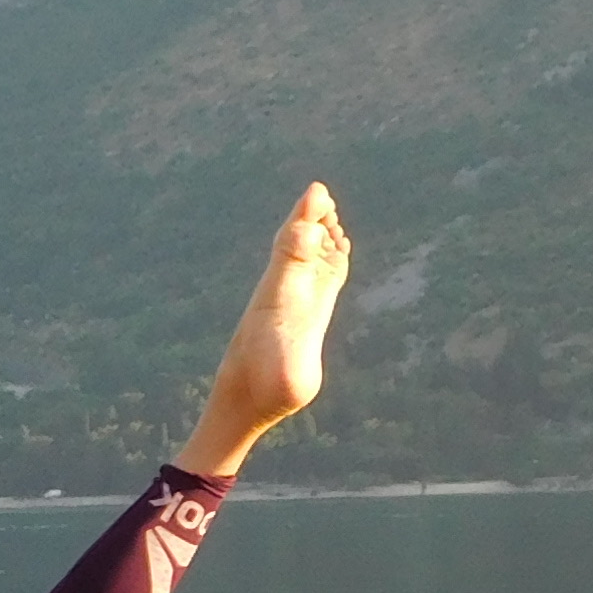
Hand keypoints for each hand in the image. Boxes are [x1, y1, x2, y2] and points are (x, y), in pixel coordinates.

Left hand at [175, 181, 353, 481]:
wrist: (254, 401)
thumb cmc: (264, 370)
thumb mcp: (282, 325)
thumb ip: (292, 279)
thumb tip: (305, 231)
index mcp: (279, 286)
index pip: (292, 240)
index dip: (304, 215)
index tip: (317, 191)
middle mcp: (287, 291)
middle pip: (300, 244)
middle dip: (312, 220)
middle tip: (322, 199)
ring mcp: (300, 305)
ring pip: (312, 261)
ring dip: (321, 239)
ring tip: (330, 220)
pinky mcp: (311, 321)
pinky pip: (324, 283)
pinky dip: (332, 263)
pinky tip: (338, 253)